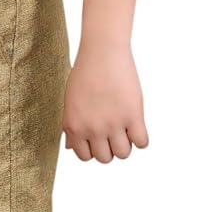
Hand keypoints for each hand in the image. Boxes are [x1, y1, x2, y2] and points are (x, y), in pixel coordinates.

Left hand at [62, 43, 149, 162]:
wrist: (102, 52)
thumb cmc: (85, 74)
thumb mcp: (70, 102)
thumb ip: (71, 127)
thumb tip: (71, 148)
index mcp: (74, 127)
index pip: (85, 156)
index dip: (93, 148)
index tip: (99, 137)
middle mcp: (93, 129)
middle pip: (105, 158)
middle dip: (109, 147)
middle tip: (113, 132)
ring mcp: (113, 123)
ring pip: (123, 153)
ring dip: (126, 144)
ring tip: (125, 129)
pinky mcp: (133, 115)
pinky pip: (142, 142)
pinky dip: (141, 138)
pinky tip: (136, 125)